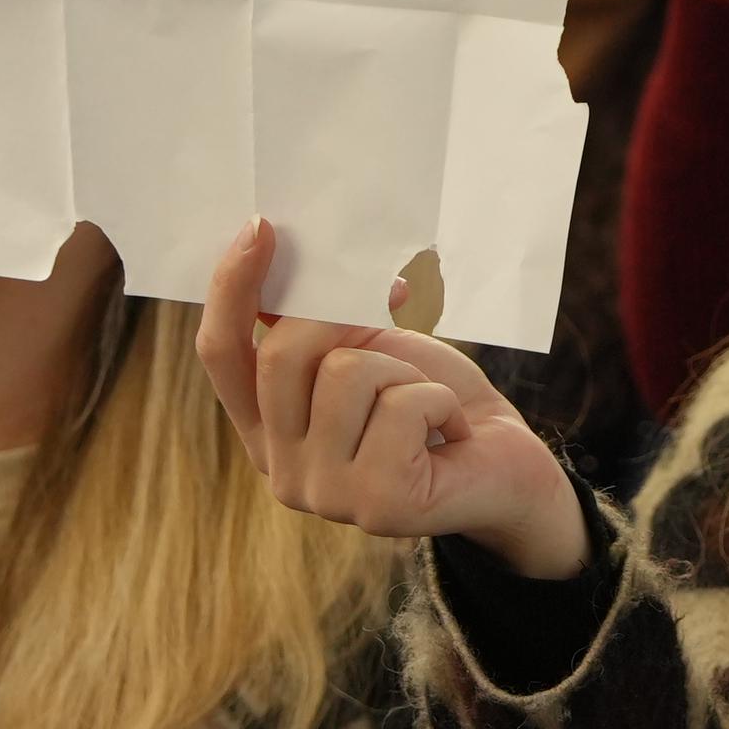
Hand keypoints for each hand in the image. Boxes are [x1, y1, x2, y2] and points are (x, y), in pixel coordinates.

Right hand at [192, 222, 584, 574]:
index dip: (231, 288)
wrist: (507, 467)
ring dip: (404, 371)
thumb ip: (315, 324)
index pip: (221, 355)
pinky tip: (450, 433)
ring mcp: (327, 493)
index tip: (259, 226)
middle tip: (392, 312)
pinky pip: (403, 406)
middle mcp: (283, 471)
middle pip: (282, 354)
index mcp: (268, 431)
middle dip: (345, 317)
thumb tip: (287, 252)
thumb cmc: (432, 404)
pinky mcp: (379, 502)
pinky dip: (440, 402)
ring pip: (346, 374)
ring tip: (425, 403)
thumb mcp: (367, 351)